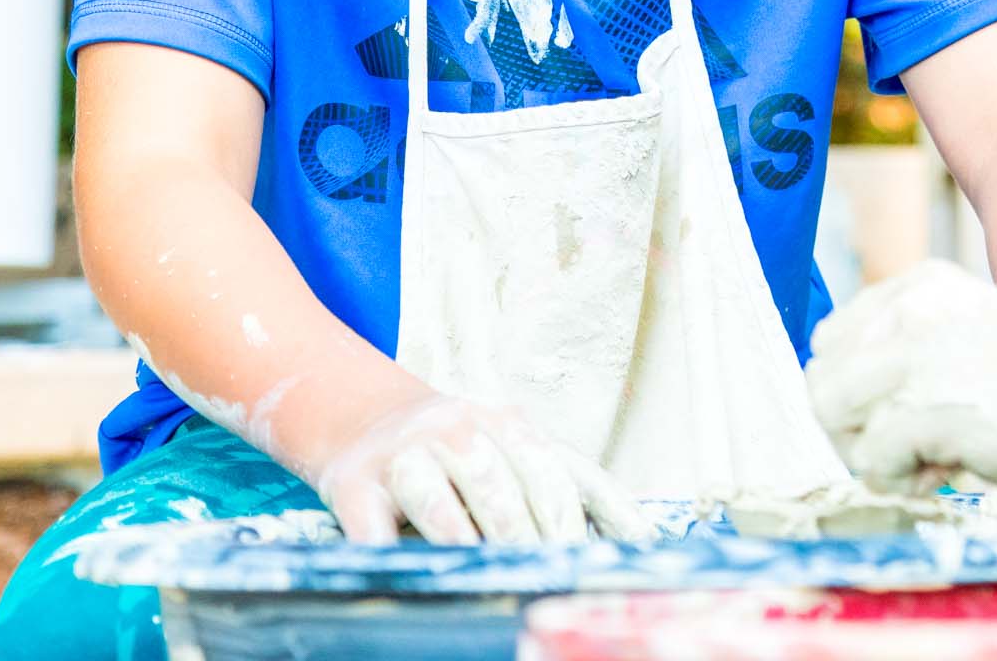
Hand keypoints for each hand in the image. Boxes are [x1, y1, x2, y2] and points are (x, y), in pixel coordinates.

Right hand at [303, 386, 653, 545]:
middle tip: (540, 578)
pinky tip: (412, 577)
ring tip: (486, 578)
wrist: (363, 416)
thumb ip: (573, 484)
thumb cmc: (459, 446)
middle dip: (524, 540)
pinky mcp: (354, 487)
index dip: (569, 521)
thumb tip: (641, 538)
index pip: (550, 471)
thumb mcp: (517, 447)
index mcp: (505, 422)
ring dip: (466, 546)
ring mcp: (404, 456)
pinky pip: (373, 529)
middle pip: (499, 490)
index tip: (584, 563)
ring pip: (439, 507)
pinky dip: (391, 557)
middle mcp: (455, 430)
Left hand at [806, 261, 996, 518]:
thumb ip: (919, 349)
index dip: (859, 393)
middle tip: (911, 450)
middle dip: (854, 427)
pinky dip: (901, 483)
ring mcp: (920, 355)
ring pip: (831, 416)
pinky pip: (868, 459)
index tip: (910, 414)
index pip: (833, 339)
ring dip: (871, 455)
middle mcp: (917, 309)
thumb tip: (839, 389)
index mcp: (929, 286)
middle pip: (822, 379)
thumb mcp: (983, 342)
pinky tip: (947, 477)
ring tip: (929, 464)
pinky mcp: (931, 407)